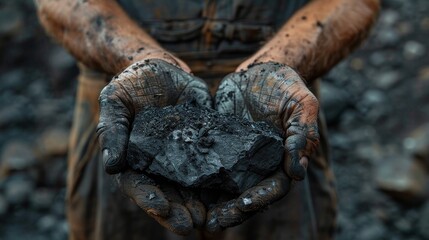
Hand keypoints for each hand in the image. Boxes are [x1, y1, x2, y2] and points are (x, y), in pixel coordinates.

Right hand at [96, 59, 211, 234]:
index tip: (160, 209)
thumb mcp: (115, 102)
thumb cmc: (132, 85)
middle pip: (168, 194)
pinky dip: (221, 180)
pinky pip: (214, 164)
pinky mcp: (205, 144)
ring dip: (200, 204)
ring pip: (192, 187)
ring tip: (210, 220)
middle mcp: (161, 164)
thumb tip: (111, 166)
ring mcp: (185, 156)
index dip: (149, 199)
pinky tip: (231, 192)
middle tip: (191, 224)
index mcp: (136, 160)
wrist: (161, 68)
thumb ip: (113, 131)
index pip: (140, 186)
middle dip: (178, 211)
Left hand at [207, 62, 319, 229]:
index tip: (244, 203)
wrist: (259, 72)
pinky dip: (197, 180)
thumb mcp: (302, 105)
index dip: (261, 197)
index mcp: (281, 160)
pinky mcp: (218, 147)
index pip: (274, 187)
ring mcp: (236, 158)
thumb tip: (298, 171)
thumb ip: (302, 134)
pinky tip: (181, 189)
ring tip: (196, 217)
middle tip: (213, 223)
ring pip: (225, 187)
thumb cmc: (285, 87)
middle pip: (247, 195)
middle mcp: (258, 165)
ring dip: (213, 203)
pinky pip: (207, 166)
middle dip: (232, 211)